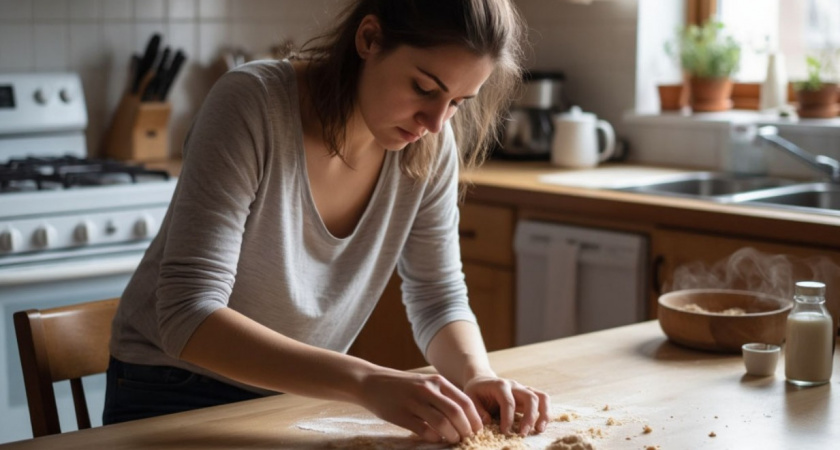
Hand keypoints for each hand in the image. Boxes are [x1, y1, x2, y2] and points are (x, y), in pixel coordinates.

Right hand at [356, 369, 483, 443]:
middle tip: (468, 438)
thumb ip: (443, 395)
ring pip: (441, 423)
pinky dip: (433, 437)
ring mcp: (413, 402)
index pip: (464, 401)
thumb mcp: (425, 383)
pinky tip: (435, 439)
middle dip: (466, 429)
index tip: (478, 429)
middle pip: (456, 413)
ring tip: (453, 440)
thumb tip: (466, 416)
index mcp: (436, 381)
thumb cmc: (402, 386)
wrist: (371, 382)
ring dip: (451, 435)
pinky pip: (423, 430)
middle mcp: (427, 390)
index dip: (474, 418)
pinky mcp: (401, 415)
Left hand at [463, 376, 550, 436]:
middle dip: (529, 417)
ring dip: (543, 414)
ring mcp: (523, 389)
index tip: (505, 432)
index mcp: (500, 385)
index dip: (508, 418)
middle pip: (529, 397)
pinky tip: (541, 425)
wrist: (481, 380)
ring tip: (539, 430)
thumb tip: (487, 421)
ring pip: (541, 397)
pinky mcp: (528, 394)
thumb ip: (477, 410)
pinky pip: (543, 400)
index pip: (508, 401)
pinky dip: (546, 412)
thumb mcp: (470, 398)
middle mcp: (514, 385)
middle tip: (522, 434)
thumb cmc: (476, 391)